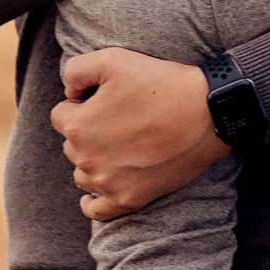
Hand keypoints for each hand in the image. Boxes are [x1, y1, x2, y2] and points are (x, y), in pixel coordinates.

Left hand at [52, 47, 230, 219]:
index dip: (81, 103)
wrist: (208, 113)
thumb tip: (69, 93)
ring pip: (82, 175)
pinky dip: (92, 202)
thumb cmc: (163, 83)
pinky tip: (97, 192)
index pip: (60, 115)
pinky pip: (96, 211)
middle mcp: (87, 158)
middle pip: (70, 146)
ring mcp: (108, 182)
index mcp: (79, 125)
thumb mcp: (113, 58)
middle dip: (88, 132)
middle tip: (121, 121)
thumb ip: (75, 70)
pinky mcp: (130, 199)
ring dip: (93, 162)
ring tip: (120, 147)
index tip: (106, 100)